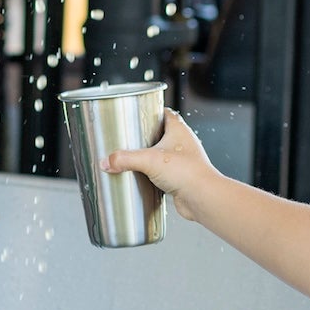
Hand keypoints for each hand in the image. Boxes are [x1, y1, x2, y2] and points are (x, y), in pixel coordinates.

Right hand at [101, 109, 215, 204]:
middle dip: (146, 136)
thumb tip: (107, 161)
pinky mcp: (181, 177)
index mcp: (178, 130)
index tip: (138, 112)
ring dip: (150, 156)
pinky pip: (165, 172)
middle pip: (162, 134)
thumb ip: (125, 159)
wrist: (202, 197)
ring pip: (163, 154)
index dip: (152, 111)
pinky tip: (143, 178)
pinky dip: (154, 174)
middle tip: (130, 138)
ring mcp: (183, 161)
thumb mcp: (149, 160)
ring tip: (133, 158)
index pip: (165, 113)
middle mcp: (183, 143)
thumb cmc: (188, 172)